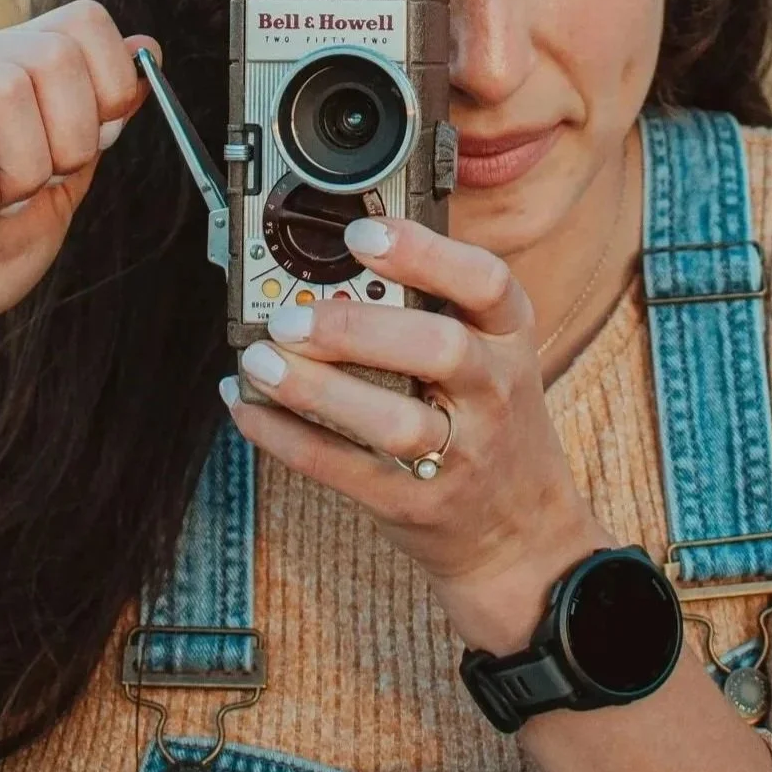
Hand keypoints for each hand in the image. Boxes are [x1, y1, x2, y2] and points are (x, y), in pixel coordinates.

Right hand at [0, 0, 160, 382]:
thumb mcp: (66, 180)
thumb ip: (100, 118)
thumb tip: (145, 51)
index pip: (82, 21)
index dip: (113, 84)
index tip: (96, 141)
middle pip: (54, 53)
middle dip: (72, 140)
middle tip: (34, 187)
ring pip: (5, 89)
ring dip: (22, 171)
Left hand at [223, 215, 615, 652]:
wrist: (523, 536)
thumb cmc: (489, 421)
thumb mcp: (491, 355)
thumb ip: (435, 306)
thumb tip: (339, 253)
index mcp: (508, 338)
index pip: (486, 282)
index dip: (424, 253)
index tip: (361, 234)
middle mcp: (494, 392)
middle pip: (440, 350)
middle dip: (357, 329)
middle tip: (291, 316)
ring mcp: (460, 455)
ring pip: (393, 422)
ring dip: (316, 390)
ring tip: (259, 360)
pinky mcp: (416, 504)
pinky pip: (345, 471)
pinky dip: (286, 438)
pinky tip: (249, 406)